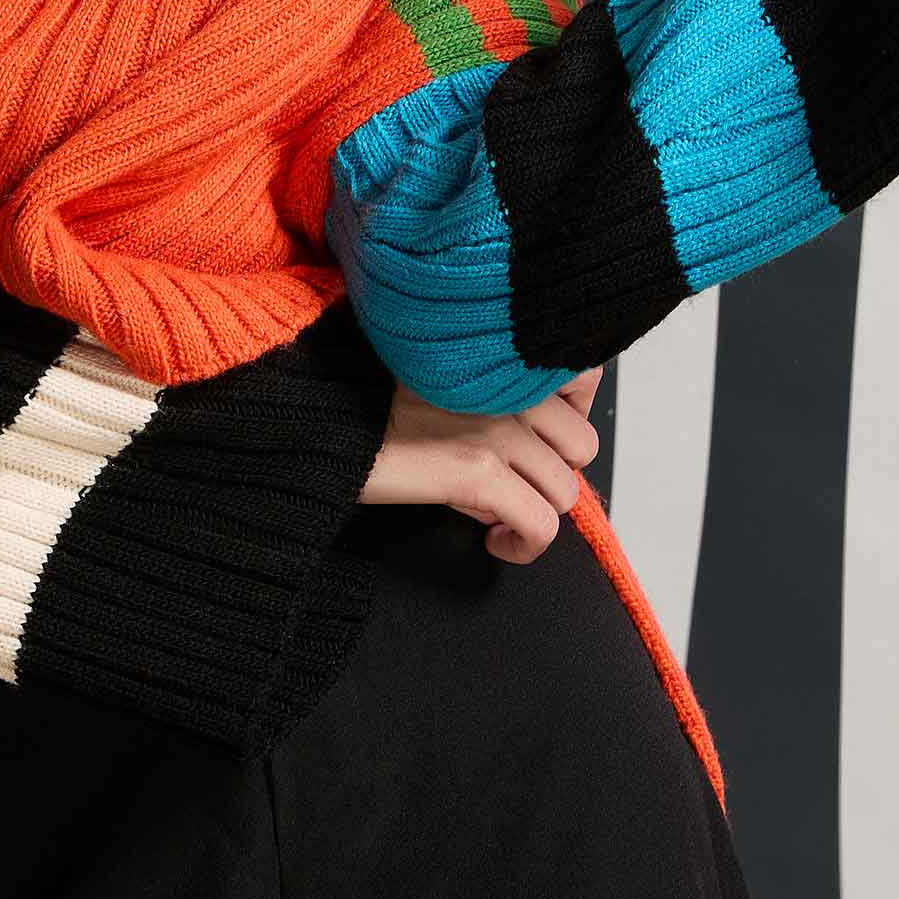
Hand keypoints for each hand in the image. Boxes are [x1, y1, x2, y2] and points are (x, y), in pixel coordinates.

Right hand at [357, 363, 604, 561]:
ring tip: (498, 518)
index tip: (542, 442)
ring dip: (535, 512)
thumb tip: (514, 456)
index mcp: (499, 354)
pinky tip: (496, 543)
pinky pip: (540, 525)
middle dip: (549, 474)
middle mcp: (505, 386)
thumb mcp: (431, 373)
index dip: (570, 419)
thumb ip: (482, 397)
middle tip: (511, 485)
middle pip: (579, 445)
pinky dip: (524, 545)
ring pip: (564, 491)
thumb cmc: (361, 392)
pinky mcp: (477, 473)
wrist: (315, 411)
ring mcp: (496, 429)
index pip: (583, 377)